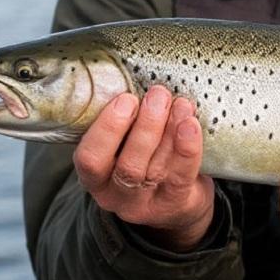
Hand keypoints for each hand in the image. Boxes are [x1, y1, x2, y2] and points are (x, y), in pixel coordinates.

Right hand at [73, 86, 214, 251]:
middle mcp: (116, 195)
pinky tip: (190, 124)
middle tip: (158, 95)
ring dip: (169, 130)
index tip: (125, 98)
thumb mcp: (122, 146)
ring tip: (180, 103)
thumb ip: (124, 121)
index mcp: (95, 177)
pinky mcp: (175, 203)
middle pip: (128, 166)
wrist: (176, 201)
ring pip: (155, 169)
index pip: (89, 158)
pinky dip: (187, 147)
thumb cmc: (145, 159)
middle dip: (145, 126)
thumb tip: (135, 76)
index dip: (106, 129)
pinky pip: (182, 175)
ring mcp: (146, 203)